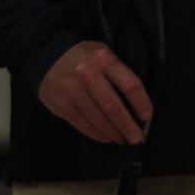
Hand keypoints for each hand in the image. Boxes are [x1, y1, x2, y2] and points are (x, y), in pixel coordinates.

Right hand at [37, 40, 151, 144]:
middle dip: (127, 125)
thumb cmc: (84, 57)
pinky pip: (82, 124)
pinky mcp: (60, 105)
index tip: (147, 116)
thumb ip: (117, 74)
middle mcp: (87, 75)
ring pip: (97, 118)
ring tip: (122, 139)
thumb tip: (134, 104)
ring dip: (112, 132)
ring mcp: (71, 91)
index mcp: (104, 60)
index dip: (141, 102)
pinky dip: (96, 134)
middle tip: (136, 137)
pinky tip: (106, 137)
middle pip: (112, 106)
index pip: (129, 84)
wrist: (47, 55)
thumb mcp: (104, 55)